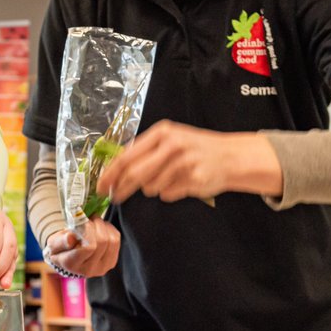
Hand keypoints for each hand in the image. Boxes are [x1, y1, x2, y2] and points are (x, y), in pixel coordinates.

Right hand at [45, 218, 119, 277]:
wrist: (67, 256)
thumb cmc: (59, 247)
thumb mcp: (53, 243)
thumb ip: (60, 241)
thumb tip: (71, 238)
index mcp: (72, 264)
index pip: (89, 246)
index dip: (88, 230)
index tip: (82, 222)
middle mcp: (89, 270)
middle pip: (102, 242)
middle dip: (96, 225)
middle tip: (89, 219)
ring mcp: (102, 268)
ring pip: (112, 240)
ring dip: (103, 226)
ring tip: (94, 223)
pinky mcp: (111, 262)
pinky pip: (116, 240)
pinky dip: (109, 230)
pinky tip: (100, 229)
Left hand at [96, 120, 274, 203]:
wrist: (230, 156)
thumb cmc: (194, 149)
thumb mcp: (170, 140)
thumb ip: (144, 152)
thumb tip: (114, 171)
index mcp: (162, 133)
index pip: (127, 156)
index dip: (110, 173)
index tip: (100, 186)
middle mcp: (172, 145)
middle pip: (136, 174)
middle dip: (122, 188)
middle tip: (115, 197)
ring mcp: (184, 162)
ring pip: (152, 187)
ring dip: (154, 188)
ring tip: (169, 178)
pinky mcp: (194, 179)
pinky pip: (168, 194)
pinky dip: (170, 192)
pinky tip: (183, 182)